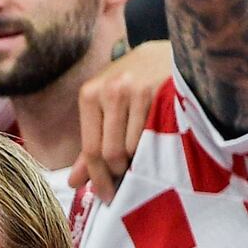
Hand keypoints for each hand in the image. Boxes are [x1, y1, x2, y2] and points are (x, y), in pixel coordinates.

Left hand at [71, 40, 171, 196]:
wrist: (174, 50)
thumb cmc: (137, 82)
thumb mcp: (109, 106)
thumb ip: (92, 143)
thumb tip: (73, 182)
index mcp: (89, 95)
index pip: (90, 149)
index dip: (97, 178)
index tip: (105, 197)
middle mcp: (108, 90)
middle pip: (109, 152)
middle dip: (118, 174)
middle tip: (128, 184)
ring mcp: (134, 90)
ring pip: (132, 147)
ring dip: (138, 163)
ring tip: (144, 161)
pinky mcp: (158, 91)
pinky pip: (152, 135)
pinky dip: (153, 149)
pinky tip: (158, 148)